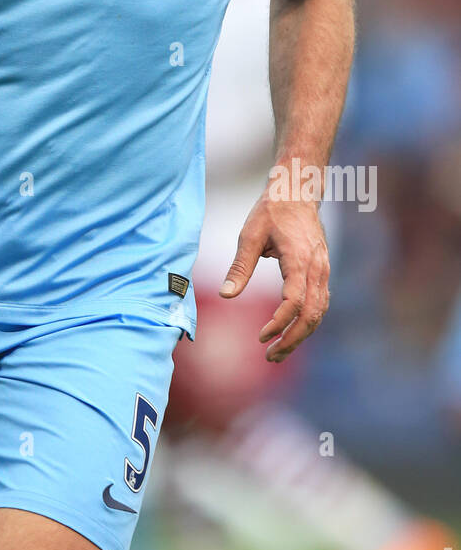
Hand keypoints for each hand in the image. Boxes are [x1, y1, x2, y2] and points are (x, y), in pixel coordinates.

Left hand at [219, 189, 329, 361]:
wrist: (297, 192)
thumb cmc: (271, 211)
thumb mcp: (249, 235)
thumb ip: (240, 267)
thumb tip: (225, 295)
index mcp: (299, 260)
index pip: (294, 302)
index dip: (279, 324)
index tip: (261, 337)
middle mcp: (317, 268)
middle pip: (311, 315)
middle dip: (292, 340)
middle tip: (270, 357)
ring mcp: (323, 270)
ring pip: (319, 312)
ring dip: (301, 335)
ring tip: (278, 351)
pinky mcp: (323, 271)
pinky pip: (320, 303)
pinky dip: (308, 322)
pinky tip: (291, 331)